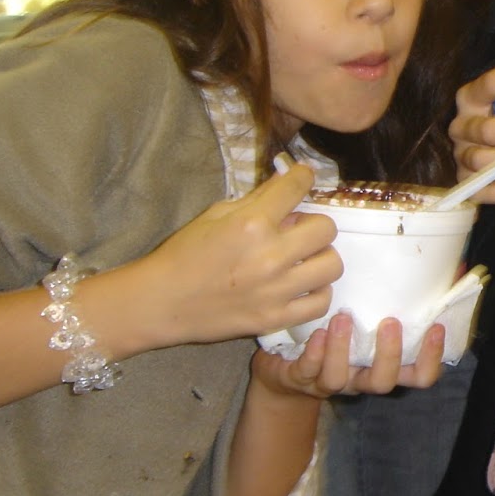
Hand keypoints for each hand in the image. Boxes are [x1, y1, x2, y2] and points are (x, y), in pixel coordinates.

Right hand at [135, 163, 340, 348]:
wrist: (162, 302)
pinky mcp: (275, 318)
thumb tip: (288, 183)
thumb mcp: (216, 214)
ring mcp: (275, 291)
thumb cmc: (184, 254)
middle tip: (298, 230)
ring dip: (320, 257)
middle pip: (326, 228)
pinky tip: (301, 285)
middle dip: (314, 223)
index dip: (303, 177)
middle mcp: (269, 256)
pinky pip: (321, 302)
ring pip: (332, 265)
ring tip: (303, 259)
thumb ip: (257, 199)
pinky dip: (316, 291)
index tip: (303, 179)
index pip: (297, 186)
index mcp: (251, 224)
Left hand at [251, 315, 444, 397]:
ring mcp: (330, 381)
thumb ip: (413, 297)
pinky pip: (308, 372)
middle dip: (389, 355)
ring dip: (343, 349)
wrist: (288, 371)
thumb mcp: (376, 316)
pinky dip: (315, 353)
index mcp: (384, 368)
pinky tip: (318, 333)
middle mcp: (360, 378)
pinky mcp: (300, 377)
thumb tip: (457, 266)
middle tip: (389, 323)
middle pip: (384, 382)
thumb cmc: (344, 335)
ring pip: (340, 378)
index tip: (435, 328)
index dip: (431, 358)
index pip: (418, 376)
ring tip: (343, 318)